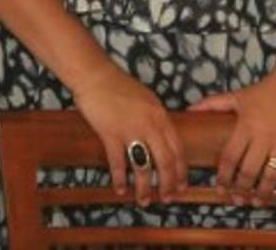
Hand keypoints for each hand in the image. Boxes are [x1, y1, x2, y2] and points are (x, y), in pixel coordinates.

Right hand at [71, 63, 187, 205]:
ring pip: (144, 167)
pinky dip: (120, 179)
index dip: (181, 171)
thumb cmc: (117, 85)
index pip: (178, 149)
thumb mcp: (146, 99)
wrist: (94, 75)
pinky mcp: (110, 133)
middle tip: (166, 198)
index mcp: (160, 115)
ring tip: (144, 200)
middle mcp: (150, 124)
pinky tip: (120, 189)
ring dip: (145, 187)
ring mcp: (130, 130)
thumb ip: (156, 118)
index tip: (181, 186)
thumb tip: (162, 138)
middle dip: (168, 185)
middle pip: (165, 162)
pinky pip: (118, 162)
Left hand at [189, 68, 275, 203]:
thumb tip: (189, 109)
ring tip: (256, 201)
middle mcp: (264, 138)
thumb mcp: (237, 96)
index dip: (224, 175)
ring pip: (272, 175)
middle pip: (250, 170)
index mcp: (246, 126)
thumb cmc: (265, 90)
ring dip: (263, 191)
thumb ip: (213, 104)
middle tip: (237, 200)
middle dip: (242, 188)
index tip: (220, 187)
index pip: (230, 157)